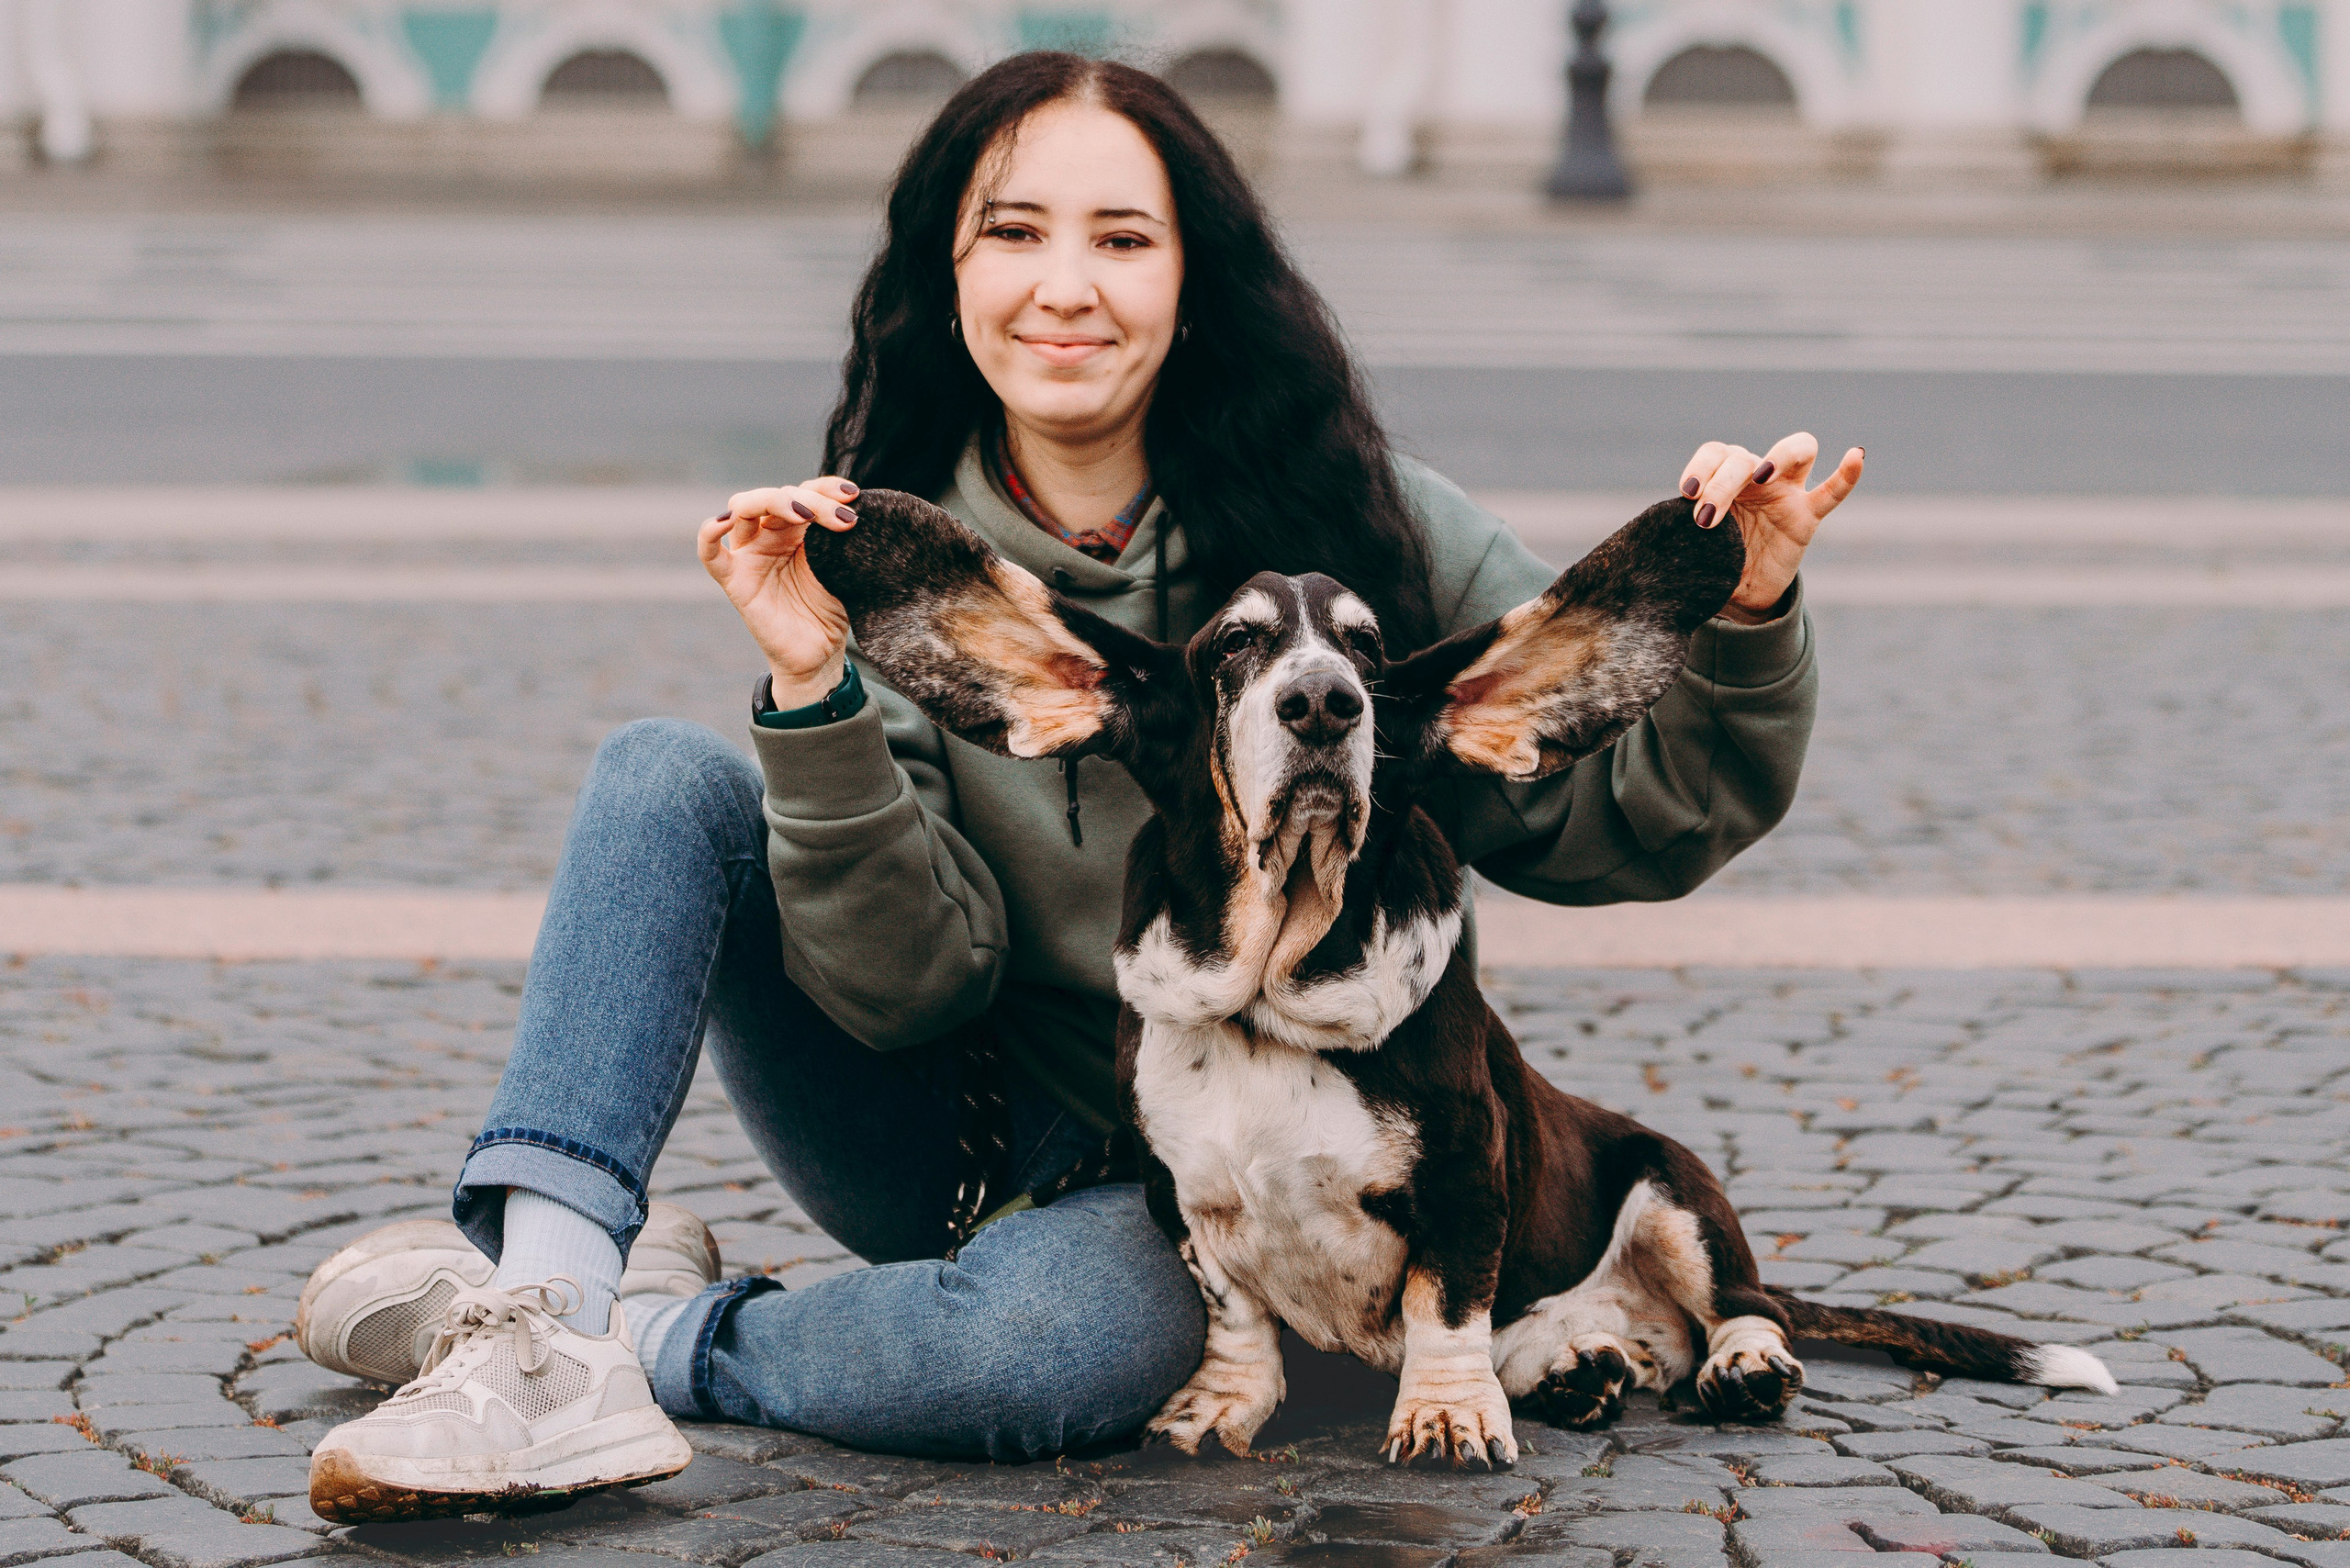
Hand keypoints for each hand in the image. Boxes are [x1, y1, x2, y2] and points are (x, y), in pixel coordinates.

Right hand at [698, 477, 860, 706]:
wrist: (820, 654)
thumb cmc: (831, 609)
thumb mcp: (844, 568)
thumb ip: (841, 539)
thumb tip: (854, 509)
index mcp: (797, 528)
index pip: (805, 491)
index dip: (825, 487)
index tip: (852, 495)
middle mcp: (769, 534)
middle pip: (778, 496)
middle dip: (811, 500)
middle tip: (843, 520)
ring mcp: (749, 554)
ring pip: (744, 507)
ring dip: (774, 501)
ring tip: (805, 515)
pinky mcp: (734, 580)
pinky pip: (710, 552)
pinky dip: (710, 532)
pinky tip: (725, 521)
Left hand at [1680, 434, 1863, 622]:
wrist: (1738, 589)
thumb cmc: (1714, 557)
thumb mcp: (1694, 543)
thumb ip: (1685, 532)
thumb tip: (1666, 538)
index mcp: (1724, 478)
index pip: (1715, 452)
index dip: (1701, 467)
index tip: (1687, 494)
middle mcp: (1756, 477)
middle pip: (1744, 456)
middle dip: (1722, 483)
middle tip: (1706, 516)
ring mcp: (1786, 493)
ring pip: (1795, 450)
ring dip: (1777, 457)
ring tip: (1759, 478)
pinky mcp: (1808, 515)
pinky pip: (1833, 491)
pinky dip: (1847, 474)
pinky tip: (1855, 455)